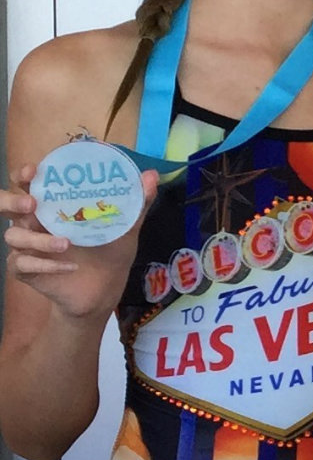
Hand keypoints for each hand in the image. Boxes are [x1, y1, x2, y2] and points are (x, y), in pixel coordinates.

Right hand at [3, 159, 156, 321]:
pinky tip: (69, 267)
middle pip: (8, 205)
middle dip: (13, 200)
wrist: (105, 289)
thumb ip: (138, 201)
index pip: (31, 183)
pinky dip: (45, 265)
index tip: (33, 170)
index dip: (25, 175)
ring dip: (38, 239)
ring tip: (66, 243)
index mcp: (56, 205)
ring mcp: (29, 246)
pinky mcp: (27, 270)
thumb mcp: (127, 225)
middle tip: (32, 203)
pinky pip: (22, 264)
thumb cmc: (111, 250)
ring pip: (14, 236)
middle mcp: (35, 222)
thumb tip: (152, 175)